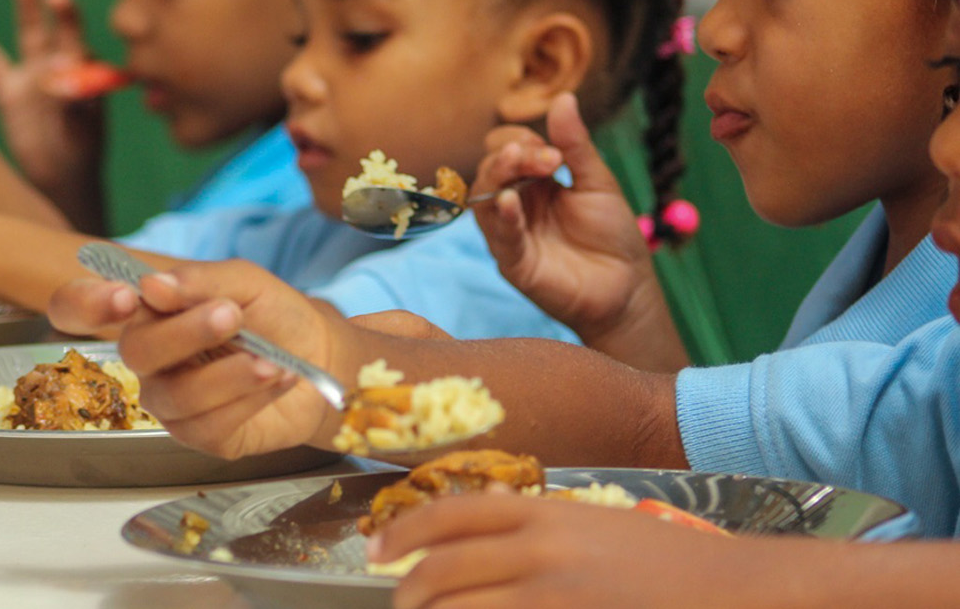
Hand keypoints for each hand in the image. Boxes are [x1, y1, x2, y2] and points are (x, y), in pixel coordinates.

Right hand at [0, 0, 105, 204]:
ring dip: (26, 10)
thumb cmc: (81, 153)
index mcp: (82, 73)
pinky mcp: (8, 92)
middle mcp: (58, 67)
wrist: (61, 179)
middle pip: (51, 29)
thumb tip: (61, 74)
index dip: (68, 19)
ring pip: (28, 36)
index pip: (76, 39)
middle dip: (45, 5)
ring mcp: (32, 76)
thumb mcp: (82, 131)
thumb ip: (73, 102)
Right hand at [51, 260, 345, 458]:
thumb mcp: (245, 281)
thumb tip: (152, 286)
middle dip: (184, 333)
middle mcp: (150, 358)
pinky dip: (248, 398)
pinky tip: (279, 378)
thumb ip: (199, 281)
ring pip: (173, 395)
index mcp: (147, 312)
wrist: (324, 357)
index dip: (83, 304)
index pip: (78, 308)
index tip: (123, 296)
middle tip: (231, 315)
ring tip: (271, 360)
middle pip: (134, 351)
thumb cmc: (275, 315)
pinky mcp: (201, 435)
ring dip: (226, 374)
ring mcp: (171, 400)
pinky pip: (206, 425)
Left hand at [370, 490, 756, 608]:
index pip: (451, 513)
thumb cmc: (660, 563)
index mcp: (544, 510)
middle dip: (409, 593)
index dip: (403, 534)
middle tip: (399, 604)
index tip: (376, 552)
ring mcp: (555, 596)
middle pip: (444, 570)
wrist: (733, 590)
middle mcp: (542, 548)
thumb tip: (476, 533)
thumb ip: (534, 525)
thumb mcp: (590, 525)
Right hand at [471, 93, 665, 349]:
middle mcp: (515, 204)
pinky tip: (510, 201)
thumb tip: (564, 98)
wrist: (628, 287)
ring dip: (498, 176)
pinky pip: (499, 236)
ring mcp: (510, 233)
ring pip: (483, 199)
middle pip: (489, 169)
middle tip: (544, 157)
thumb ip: (576, 145)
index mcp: (533, 182)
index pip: (506, 148)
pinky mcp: (514, 263)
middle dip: (511, 155)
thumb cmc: (612, 235)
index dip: (522, 141)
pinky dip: (501, 217)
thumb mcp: (597, 182)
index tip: (554, 152)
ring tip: (519, 163)